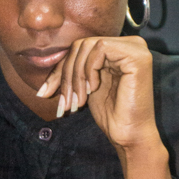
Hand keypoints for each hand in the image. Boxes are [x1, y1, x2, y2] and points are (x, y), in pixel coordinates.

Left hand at [37, 35, 157, 151]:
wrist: (128, 134)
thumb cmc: (110, 114)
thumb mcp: (84, 87)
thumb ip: (71, 71)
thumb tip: (41, 83)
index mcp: (118, 49)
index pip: (80, 48)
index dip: (60, 69)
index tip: (45, 93)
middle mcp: (129, 44)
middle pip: (81, 45)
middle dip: (66, 75)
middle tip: (65, 102)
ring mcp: (135, 48)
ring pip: (87, 46)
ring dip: (76, 77)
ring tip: (78, 101)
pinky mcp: (137, 55)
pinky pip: (100, 49)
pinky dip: (90, 70)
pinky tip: (94, 89)